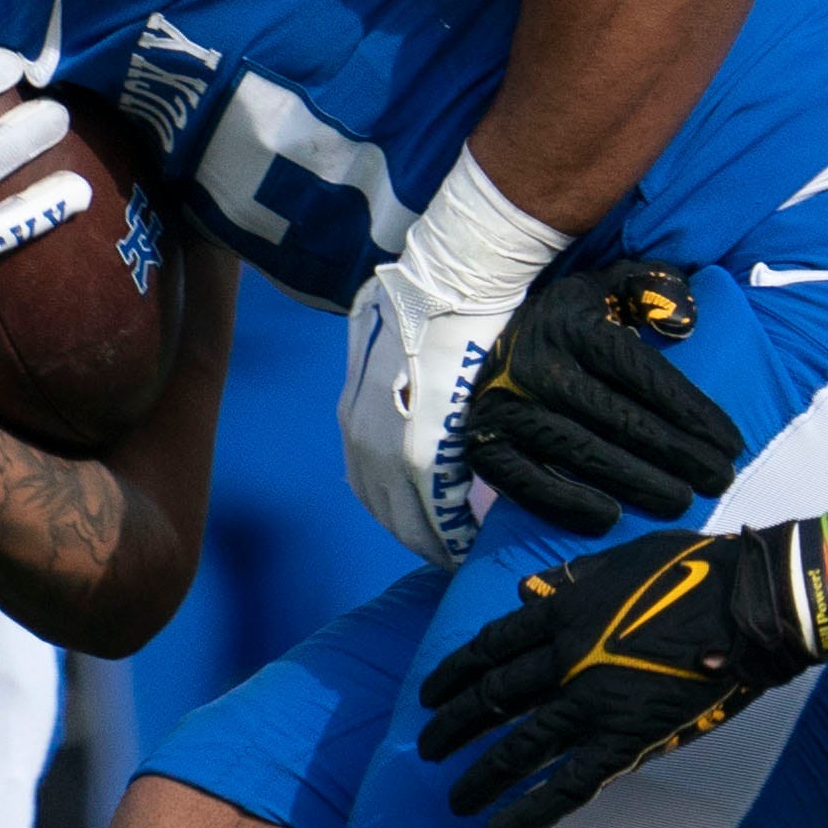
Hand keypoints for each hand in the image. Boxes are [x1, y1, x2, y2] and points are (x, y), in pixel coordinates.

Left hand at [341, 146, 583, 562]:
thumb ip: (399, 386)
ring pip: (405, 516)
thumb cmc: (431, 300)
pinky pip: (431, 508)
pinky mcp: (418, 452)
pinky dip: (450, 530)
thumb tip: (420, 400)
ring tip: (463, 548)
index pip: (371, 482)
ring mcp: (386, 447)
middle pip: (384, 508)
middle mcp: (360, 437)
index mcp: (355, 414)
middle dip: (418, 532)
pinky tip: (472, 538)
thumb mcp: (393, 346)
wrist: (452, 279)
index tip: (433, 526)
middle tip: (451, 548)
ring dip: (433, 536)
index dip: (403, 510)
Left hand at [415, 525, 818, 827]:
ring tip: (454, 799)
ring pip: (518, 747)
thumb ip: (572, 576)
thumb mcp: (623, 558)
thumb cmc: (698, 570)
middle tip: (427, 749)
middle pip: (490, 699)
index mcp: (562, 611)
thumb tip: (529, 587)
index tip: (429, 694)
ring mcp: (591, 703)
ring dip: (479, 776)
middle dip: (452, 727)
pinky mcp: (624, 741)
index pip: (489, 647)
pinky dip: (527, 811)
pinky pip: (566, 785)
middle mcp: (563, 659)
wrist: (749, 605)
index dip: (453, 673)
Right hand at [468, 263, 744, 533]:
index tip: (731, 443)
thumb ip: (653, 288)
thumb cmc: (568, 320)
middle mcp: (538, 367)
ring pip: (584, 454)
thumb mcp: (608, 285)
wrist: (480, 337)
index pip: (643, 374)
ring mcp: (507, 408)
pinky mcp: (483, 444)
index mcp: (574, 325)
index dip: (692, 412)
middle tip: (719, 480)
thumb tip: (686, 322)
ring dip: (639, 483)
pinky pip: (529, 484)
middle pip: (621, 420)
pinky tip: (610, 518)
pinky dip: (569, 504)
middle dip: (679, 455)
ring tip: (682, 502)